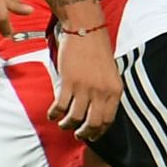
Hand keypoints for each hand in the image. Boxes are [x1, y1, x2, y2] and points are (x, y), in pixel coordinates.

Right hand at [50, 24, 120, 140]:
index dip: (99, 132)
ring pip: (75, 118)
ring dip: (67, 125)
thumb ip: (106, 92)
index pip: (108, 120)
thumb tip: (97, 112)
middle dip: (83, 133)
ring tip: (63, 124)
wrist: (85, 30)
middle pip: (93, 123)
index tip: (92, 136)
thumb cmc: (97, 50)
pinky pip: (60, 106)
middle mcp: (101, 92)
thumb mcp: (110, 74)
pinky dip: (55, 114)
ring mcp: (85, 88)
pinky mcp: (69, 82)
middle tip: (77, 135)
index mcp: (115, 91)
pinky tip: (52, 114)